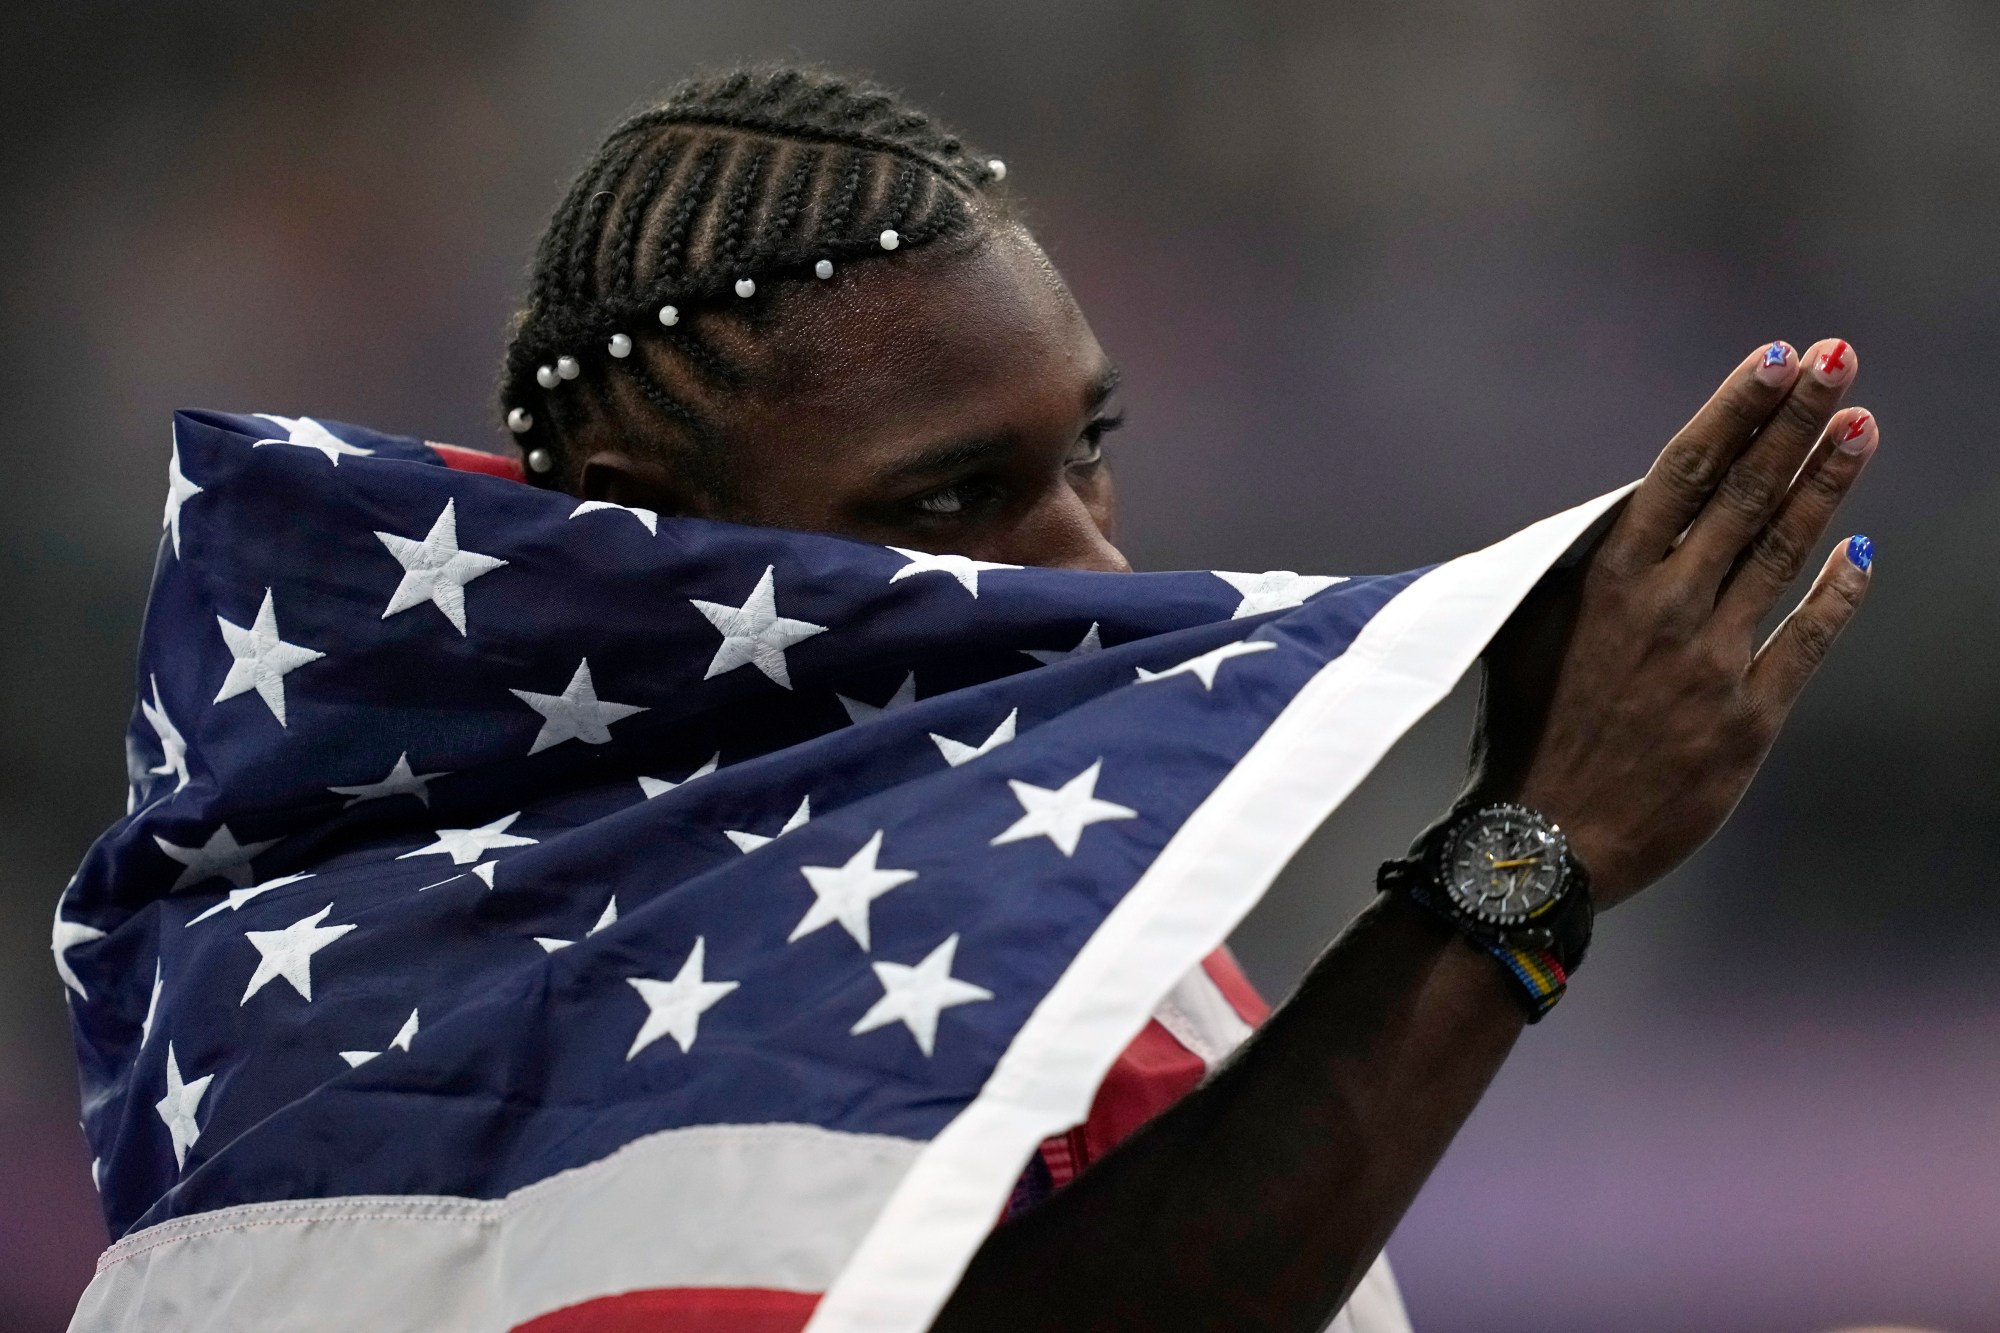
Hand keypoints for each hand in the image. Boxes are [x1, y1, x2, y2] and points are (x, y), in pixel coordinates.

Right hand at [1470, 339, 1876, 905]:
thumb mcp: (1523, 634)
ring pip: (1781, 552)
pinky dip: (1838, 593)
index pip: (1683, 471)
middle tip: (1839, 356)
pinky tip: (1863, 548)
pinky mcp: (1746, 720)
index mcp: (1604, 581)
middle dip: (1794, 418)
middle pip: (1743, 493)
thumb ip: (1575, 571)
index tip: (1775, 356)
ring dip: (1824, 483)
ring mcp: (1710, 663)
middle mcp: (1662, 608)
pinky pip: (1806, 642)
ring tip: (1861, 423)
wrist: (1540, 844)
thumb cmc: (1522, 736)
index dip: (1734, 409)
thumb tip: (1629, 511)